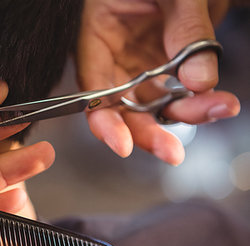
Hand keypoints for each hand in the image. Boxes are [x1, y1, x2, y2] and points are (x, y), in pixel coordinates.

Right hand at [77, 0, 239, 164]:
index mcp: (96, 35)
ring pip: (151, 105)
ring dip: (182, 115)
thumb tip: (199, 81)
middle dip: (146, 132)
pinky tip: (216, 101)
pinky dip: (195, 101)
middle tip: (172, 151)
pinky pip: (174, 93)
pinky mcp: (161, 67)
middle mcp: (114, 57)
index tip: (122, 145)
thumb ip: (185, 30)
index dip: (104, 120)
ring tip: (219, 108)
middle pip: (121, 107)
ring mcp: (138, 64)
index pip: (92, 86)